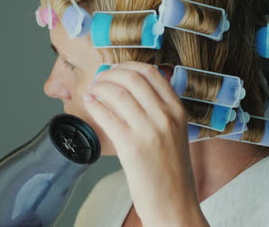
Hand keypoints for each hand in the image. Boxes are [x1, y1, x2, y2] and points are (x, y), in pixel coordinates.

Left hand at [84, 61, 207, 225]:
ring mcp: (149, 131)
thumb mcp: (176, 133)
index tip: (115, 70)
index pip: (151, 73)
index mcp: (178, 111)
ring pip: (117, 92)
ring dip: (99, 87)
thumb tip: (134, 87)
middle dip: (110, 74)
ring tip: (92, 91)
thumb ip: (161, 110)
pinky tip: (89, 103)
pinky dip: (94, 104)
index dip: (128, 66)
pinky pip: (106, 114)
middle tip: (99, 79)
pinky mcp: (131, 147)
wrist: (175, 203)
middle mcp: (166, 116)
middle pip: (132, 77)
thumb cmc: (172, 170)